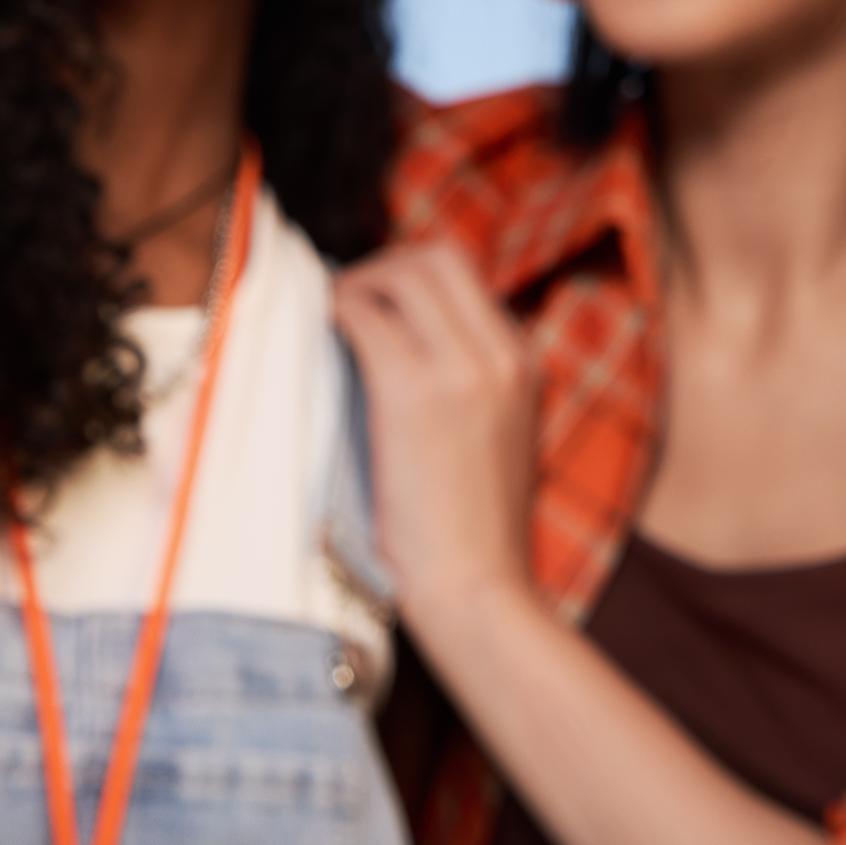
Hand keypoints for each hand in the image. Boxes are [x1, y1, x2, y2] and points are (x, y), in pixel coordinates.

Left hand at [331, 241, 539, 624]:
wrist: (478, 590)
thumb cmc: (469, 531)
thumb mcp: (494, 439)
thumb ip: (468, 385)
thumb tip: (398, 343)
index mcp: (524, 362)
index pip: (464, 274)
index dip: (407, 276)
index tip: (372, 303)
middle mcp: (502, 352)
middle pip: (437, 255)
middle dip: (382, 265)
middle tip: (346, 303)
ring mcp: (464, 367)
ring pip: (401, 271)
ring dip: (355, 284)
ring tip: (331, 323)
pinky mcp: (415, 390)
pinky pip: (364, 313)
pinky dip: (335, 312)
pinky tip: (321, 339)